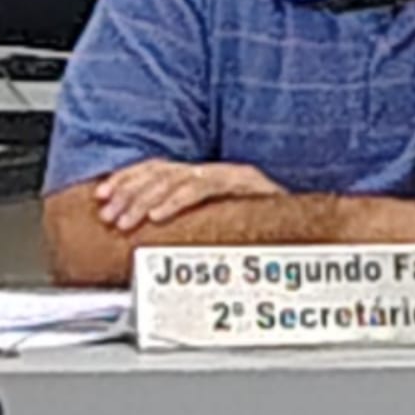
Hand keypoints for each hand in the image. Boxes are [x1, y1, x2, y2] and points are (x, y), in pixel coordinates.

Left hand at [95, 159, 284, 230]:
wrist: (312, 234)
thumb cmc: (264, 240)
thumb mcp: (214, 234)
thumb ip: (187, 232)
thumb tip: (142, 244)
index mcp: (206, 181)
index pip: (158, 170)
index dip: (127, 180)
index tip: (102, 195)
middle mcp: (217, 172)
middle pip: (162, 171)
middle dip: (129, 192)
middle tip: (109, 216)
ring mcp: (232, 176)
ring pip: (177, 178)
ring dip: (145, 200)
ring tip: (127, 219)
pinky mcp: (247, 184)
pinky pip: (204, 187)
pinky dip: (176, 201)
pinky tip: (159, 215)